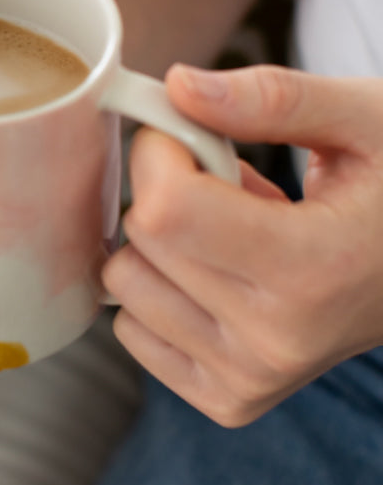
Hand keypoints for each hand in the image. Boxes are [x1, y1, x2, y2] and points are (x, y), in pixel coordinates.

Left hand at [104, 64, 382, 426]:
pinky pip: (132, 331)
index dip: (160, 150)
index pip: (167, 207)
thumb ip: (270, 99)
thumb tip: (176, 87)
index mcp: (315, 269)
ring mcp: (252, 377)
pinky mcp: (231, 397)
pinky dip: (157, 290)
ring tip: (229, 230)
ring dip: (159, 242)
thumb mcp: (364, 119)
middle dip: (162, 188)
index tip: (187, 131)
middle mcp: (278, 339)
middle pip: (142, 239)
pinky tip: (217, 271)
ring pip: (125, 286)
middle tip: (223, 180)